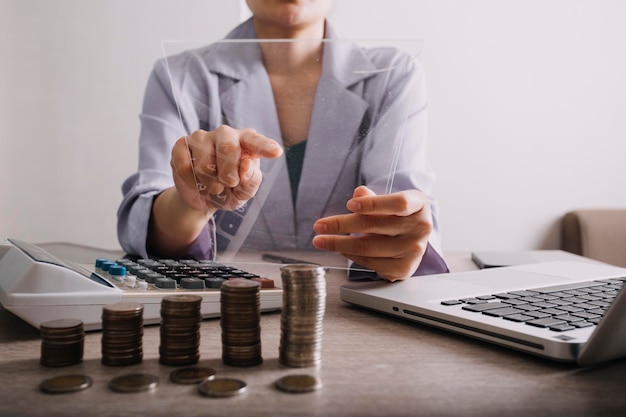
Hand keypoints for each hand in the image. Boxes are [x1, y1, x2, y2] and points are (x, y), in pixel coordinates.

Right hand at [170, 125, 282, 212]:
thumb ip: (251, 180)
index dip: (265, 147)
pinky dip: (192, 182)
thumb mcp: (245, 191)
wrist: (203, 197)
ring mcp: (202, 137)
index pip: (256, 141)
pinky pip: (185, 166)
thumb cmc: (230, 190)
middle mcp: (225, 134)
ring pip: (204, 163)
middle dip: (228, 175)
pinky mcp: (181, 145)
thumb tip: (246, 165)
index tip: (276, 152)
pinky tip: (196, 181)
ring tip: (212, 185)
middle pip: (228, 148)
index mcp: (246, 142)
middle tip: (229, 184)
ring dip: (209, 183)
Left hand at [312, 186, 431, 280]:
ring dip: (339, 244)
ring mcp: (413, 251)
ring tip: (321, 240)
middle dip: (342, 225)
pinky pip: (370, 262)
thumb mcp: (388, 200)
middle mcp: (420, 228)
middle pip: (375, 226)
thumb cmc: (397, 215)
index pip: (398, 203)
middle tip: (319, 225)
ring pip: (368, 247)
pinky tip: (340, 249)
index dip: (373, 204)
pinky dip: (351, 255)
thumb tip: (359, 193)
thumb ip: (372, 197)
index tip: (349, 205)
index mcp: (419, 205)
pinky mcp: (403, 268)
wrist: (413, 237)